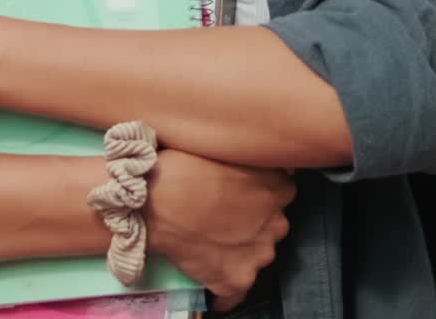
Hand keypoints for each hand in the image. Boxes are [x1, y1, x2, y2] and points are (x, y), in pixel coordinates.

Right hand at [147, 149, 293, 311]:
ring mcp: (259, 255)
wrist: (154, 201)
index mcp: (278, 186)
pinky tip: (206, 269)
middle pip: (271, 225)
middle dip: (252, 223)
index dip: (257, 193)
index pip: (280, 193)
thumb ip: (249, 155)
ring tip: (208, 240)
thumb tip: (251, 158)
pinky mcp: (238, 280)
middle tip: (221, 215)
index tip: (239, 193)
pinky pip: (235, 291)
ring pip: (254, 256)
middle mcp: (276, 222)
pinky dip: (222, 283)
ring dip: (238, 250)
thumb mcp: (224, 145)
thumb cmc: (182, 166)